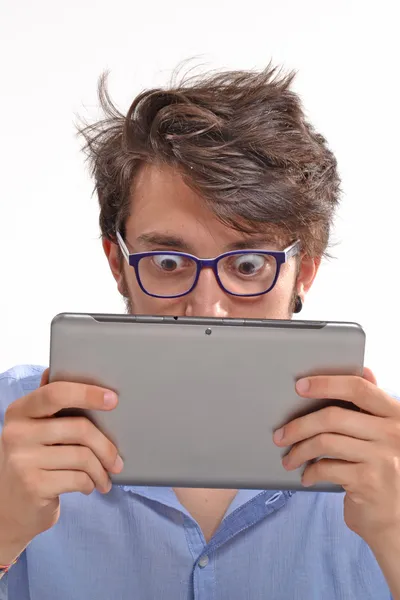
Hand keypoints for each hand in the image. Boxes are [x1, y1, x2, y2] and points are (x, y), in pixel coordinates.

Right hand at [0, 369, 122, 559]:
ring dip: (101, 470)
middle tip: (117, 460)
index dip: (87, 393)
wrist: (10, 509)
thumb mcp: (33, 430)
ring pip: (82, 456)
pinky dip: (91, 484)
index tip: (113, 399)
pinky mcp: (32, 485)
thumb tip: (52, 370)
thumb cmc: (32, 462)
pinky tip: (89, 486)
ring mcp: (22, 460)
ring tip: (105, 477)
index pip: (55, 393)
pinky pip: (78, 478)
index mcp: (19, 411)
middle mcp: (16, 433)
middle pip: (78, 427)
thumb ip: (46, 404)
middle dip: (106, 446)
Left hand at [273, 368, 399, 546]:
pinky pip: (327, 467)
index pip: (359, 388)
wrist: (396, 521)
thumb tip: (366, 370)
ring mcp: (384, 458)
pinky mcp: (369, 481)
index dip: (326, 383)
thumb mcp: (385, 435)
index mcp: (396, 415)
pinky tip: (306, 475)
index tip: (300, 386)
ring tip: (289, 457)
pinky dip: (310, 471)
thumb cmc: (383, 470)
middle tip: (280, 434)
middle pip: (334, 416)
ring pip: (325, 441)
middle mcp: (394, 433)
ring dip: (299, 450)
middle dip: (299, 424)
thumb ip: (374, 407)